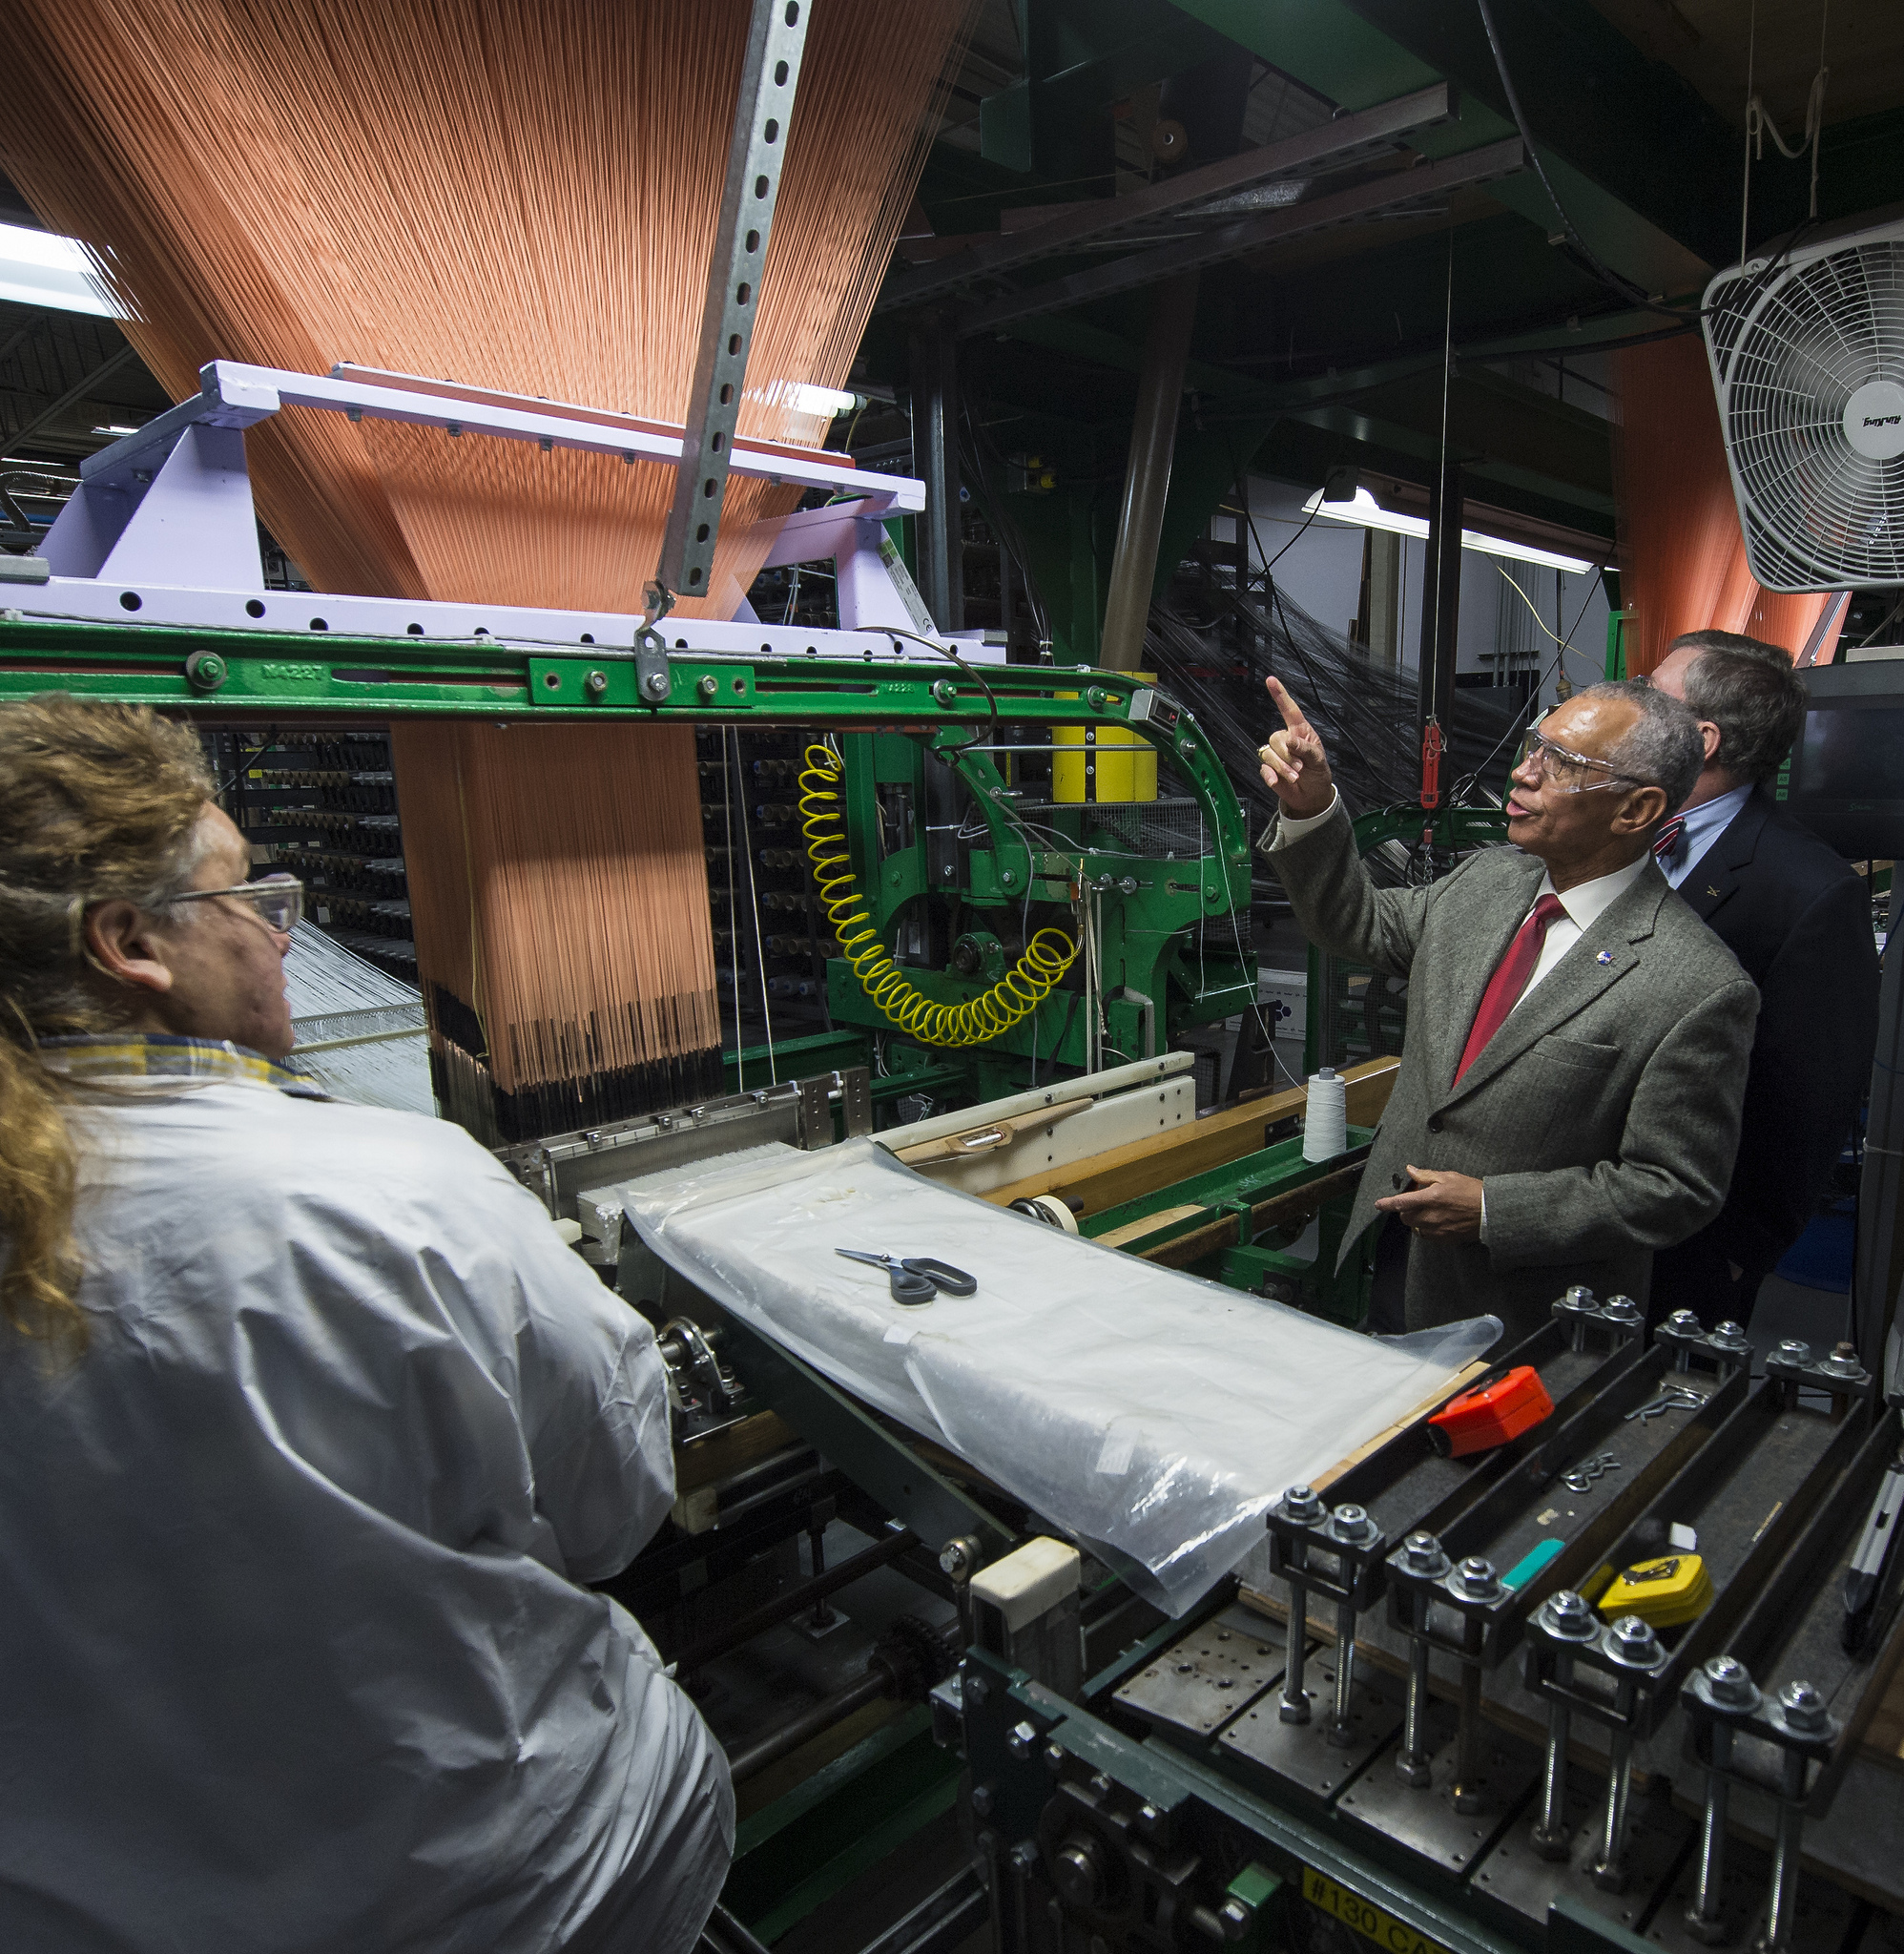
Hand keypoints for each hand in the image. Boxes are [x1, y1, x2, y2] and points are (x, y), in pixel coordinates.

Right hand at [1258, 675, 1335, 819]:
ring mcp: (1276, 755)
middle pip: (1276, 738)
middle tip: (1300, 767)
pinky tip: (1278, 782)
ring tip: (1295, 776)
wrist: (1311, 796)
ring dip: (1282, 768)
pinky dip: (1271, 776)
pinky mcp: (1269, 769)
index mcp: (1300, 732)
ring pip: (1269, 754)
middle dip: (1287, 755)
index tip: (1271, 680)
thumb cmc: (1317, 773)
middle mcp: (1286, 740)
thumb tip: (1290, 741)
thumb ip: (1305, 749)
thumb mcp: (1318, 760)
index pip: (1289, 710)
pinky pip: (1263, 768)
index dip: (1280, 695)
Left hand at [1373, 1165, 1483, 1241]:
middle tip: (1417, 1201)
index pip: (1401, 1203)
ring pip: (1415, 1227)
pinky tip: (1436, 1220)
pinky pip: (1427, 1235)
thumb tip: (1410, 1170)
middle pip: (1405, 1217)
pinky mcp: (1444, 1239)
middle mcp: (1430, 1216)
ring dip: (1416, 1219)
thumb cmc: (1472, 1191)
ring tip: (1429, 1210)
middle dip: (1406, 1210)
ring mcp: (1437, 1230)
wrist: (1491, 1212)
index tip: (1378, 1204)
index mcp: (1430, 1199)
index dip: (1387, 1204)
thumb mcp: (1449, 1177)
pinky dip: (1426, 1228)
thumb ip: (1426, 1175)